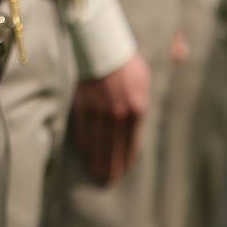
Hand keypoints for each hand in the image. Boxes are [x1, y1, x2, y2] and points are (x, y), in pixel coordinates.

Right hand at [71, 51, 149, 185]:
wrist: (102, 47)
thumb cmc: (126, 64)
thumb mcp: (143, 81)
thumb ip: (141, 103)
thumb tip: (137, 121)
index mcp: (136, 108)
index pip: (131, 141)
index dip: (126, 156)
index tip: (123, 169)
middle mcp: (117, 114)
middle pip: (114, 146)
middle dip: (111, 164)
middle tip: (109, 179)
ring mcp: (99, 111)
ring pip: (98, 141)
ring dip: (98, 158)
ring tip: (97, 171)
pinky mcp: (83, 106)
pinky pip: (84, 130)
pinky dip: (85, 143)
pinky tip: (86, 152)